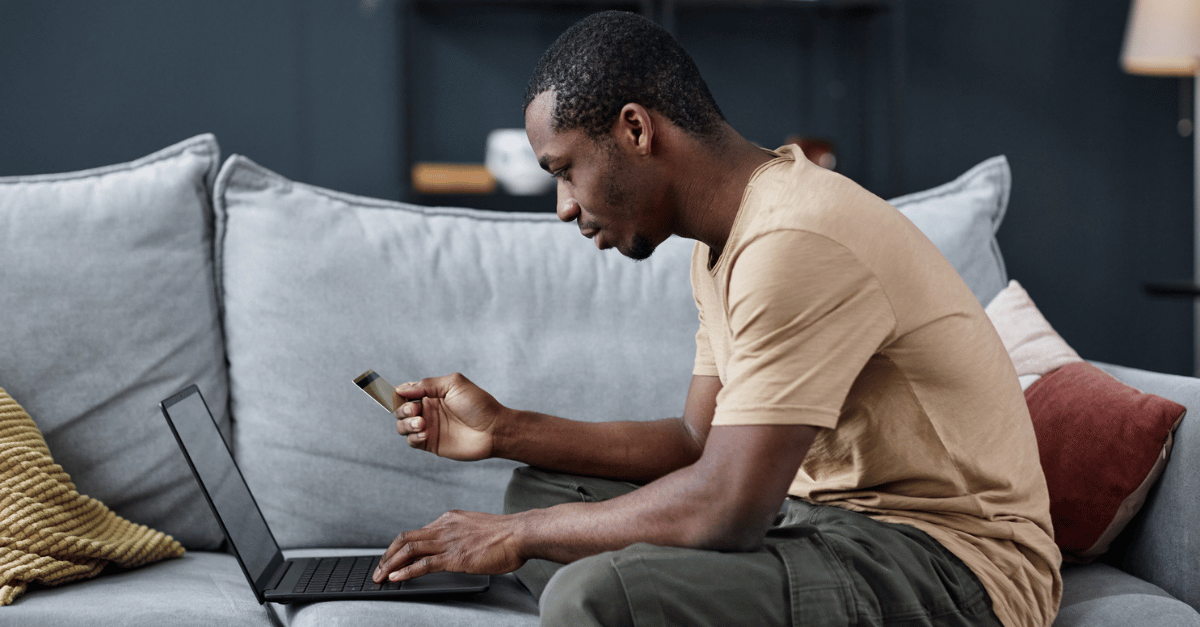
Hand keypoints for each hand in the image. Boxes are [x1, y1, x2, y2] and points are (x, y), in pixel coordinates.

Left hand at [373, 510, 523, 582]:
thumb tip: (459, 546)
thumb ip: (463, 535)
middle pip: (405, 538)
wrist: (520, 534)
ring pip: (409, 550)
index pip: (417, 532)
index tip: (393, 558)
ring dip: (391, 564)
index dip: (401, 547)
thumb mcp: (478, 528)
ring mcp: (448, 541)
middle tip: (379, 568)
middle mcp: (444, 527)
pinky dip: (406, 571)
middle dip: (388, 555)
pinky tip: (397, 578)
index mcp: (450, 519)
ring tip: (381, 576)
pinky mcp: (454, 557)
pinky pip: (423, 564)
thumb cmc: (506, 534)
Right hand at [393, 373, 505, 460]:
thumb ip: (427, 384)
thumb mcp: (453, 384)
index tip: (399, 394)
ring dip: (406, 423)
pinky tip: (425, 433)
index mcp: (432, 394)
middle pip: (400, 409)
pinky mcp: (431, 443)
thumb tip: (401, 389)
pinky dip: (413, 437)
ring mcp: (429, 427)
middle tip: (416, 409)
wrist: (494, 429)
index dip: (399, 393)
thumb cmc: (478, 404)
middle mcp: (428, 410)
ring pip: (402, 426)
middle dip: (402, 408)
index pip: (406, 392)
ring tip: (421, 422)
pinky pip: (412, 441)